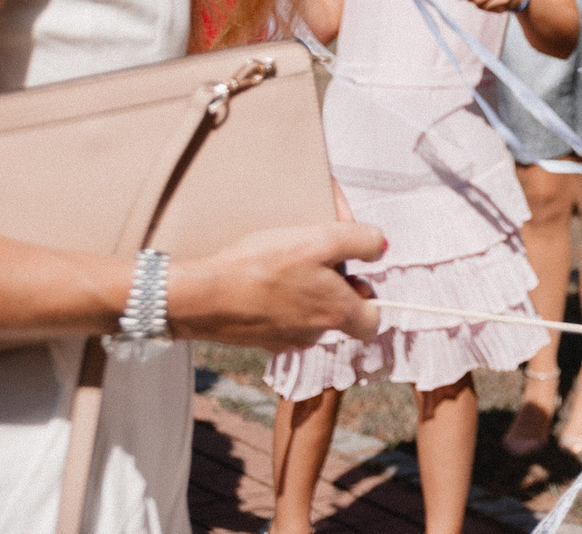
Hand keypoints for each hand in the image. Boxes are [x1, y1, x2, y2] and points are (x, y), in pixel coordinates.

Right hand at [167, 221, 383, 349]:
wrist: (200, 296)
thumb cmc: (260, 267)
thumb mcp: (321, 240)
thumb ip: (362, 240)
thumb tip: (380, 247)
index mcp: (336, 314)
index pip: (372, 322)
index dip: (369, 297)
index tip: (354, 274)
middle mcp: (313, 335)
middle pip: (339, 315)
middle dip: (334, 289)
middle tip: (316, 262)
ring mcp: (282, 340)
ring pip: (309, 316)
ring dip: (304, 294)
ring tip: (285, 268)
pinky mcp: (256, 339)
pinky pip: (280, 320)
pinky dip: (277, 303)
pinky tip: (262, 282)